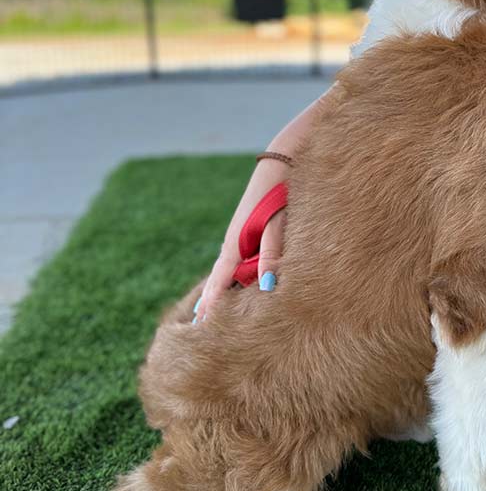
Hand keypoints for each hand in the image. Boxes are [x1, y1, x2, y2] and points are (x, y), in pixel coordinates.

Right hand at [193, 159, 287, 321]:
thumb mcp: (277, 224)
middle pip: (220, 280)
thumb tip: (265, 288)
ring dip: (220, 290)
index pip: (218, 284)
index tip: (200, 329)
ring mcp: (240, 237)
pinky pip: (238, 261)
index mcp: (235, 245)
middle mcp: (233, 243)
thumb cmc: (280, 193)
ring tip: (210, 313)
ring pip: (228, 271)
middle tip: (199, 329)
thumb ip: (270, 254)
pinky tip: (234, 284)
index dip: (211, 306)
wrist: (283, 161)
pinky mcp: (250, 231)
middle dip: (210, 303)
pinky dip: (231, 277)